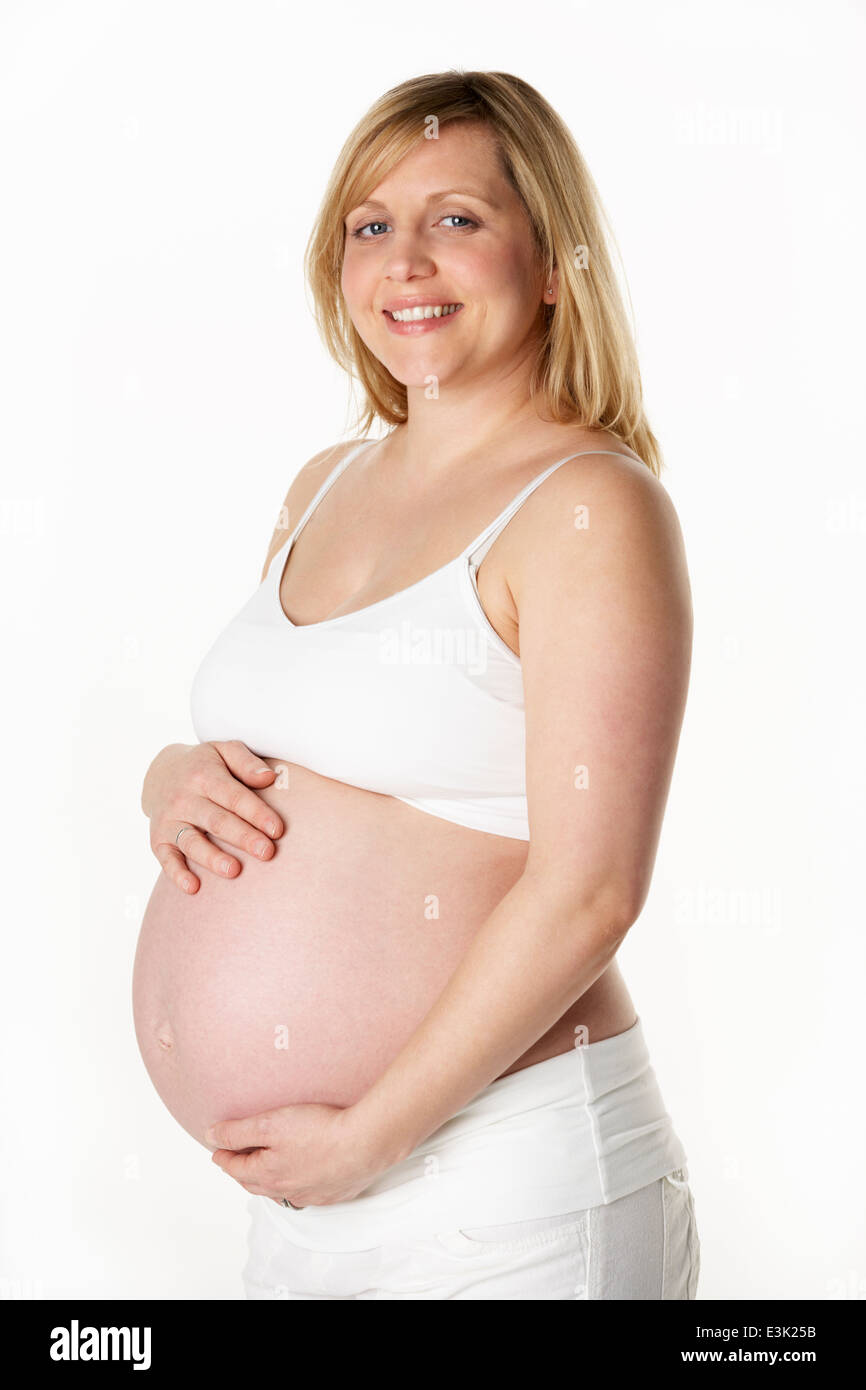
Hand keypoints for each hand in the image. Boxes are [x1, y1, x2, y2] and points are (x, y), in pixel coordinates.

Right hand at [142, 740, 283, 893]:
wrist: (160, 774)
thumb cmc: (205, 766)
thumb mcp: (224, 751)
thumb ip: (246, 762)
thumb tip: (269, 777)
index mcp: (204, 775)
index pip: (234, 797)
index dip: (256, 813)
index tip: (277, 829)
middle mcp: (184, 798)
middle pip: (217, 820)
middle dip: (242, 837)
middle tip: (266, 852)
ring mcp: (170, 820)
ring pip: (192, 842)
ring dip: (212, 857)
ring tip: (234, 870)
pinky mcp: (158, 840)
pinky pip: (166, 859)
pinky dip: (177, 874)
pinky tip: (194, 887)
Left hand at [205, 1103, 390, 1208]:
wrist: (365, 1143)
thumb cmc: (320, 1131)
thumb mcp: (270, 1123)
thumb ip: (238, 1131)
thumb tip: (212, 1136)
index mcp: (267, 1175)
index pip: (235, 1168)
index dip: (223, 1156)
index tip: (217, 1149)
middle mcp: (286, 1190)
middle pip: (255, 1183)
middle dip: (242, 1171)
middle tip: (235, 1160)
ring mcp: (311, 1195)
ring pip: (280, 1191)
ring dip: (268, 1180)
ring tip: (266, 1167)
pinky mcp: (333, 1193)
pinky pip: (306, 1193)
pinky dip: (296, 1184)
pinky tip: (301, 1174)